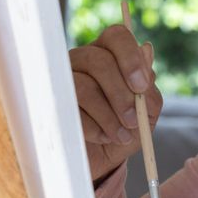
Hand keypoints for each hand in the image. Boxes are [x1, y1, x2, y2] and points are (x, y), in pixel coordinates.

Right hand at [69, 24, 161, 181]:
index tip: (141, 85)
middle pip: (99, 61)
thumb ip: (148, 86)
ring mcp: (62, 80)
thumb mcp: (146, 112)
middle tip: (133, 120)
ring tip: (120, 135)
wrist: (103, 161)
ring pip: (84, 87)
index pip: (117, 36)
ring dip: (108, 116)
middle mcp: (83, 61)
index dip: (130, 57)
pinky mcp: (49, 103)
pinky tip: (101, 137)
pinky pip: (70, 111)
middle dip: (121, 94)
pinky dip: (93, 128)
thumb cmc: (126, 130)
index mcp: (111, 56)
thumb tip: (146, 50)